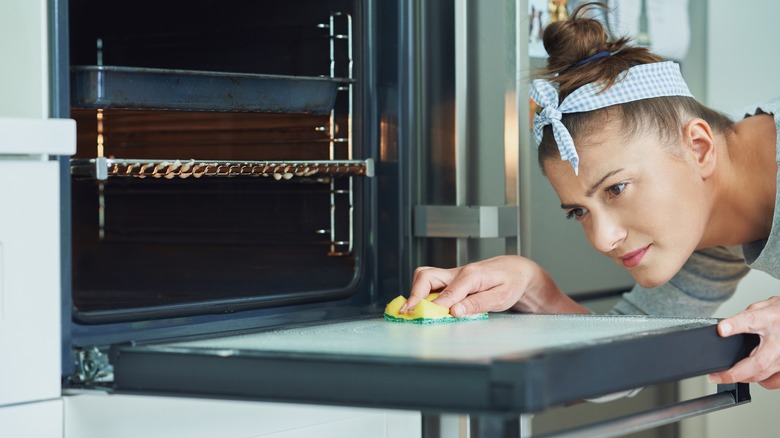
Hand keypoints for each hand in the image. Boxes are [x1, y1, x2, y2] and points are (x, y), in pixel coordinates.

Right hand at [399, 255, 585, 316]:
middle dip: (414, 294)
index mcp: (471, 275)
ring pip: (425, 277)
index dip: (437, 306)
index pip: (448, 291)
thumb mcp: (501, 297)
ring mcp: (452, 275)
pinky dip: (422, 294)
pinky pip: (431, 284)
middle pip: (426, 276)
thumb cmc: (511, 282)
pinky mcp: (451, 280)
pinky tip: (422, 306)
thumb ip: (477, 304)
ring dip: (415, 293)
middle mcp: (457, 272)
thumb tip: (454, 311)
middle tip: (407, 312)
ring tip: (410, 310)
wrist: (516, 270)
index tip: (427, 317)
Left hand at [709, 296, 779, 388]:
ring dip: (744, 378)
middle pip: (757, 363)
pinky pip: (773, 381)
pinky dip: (762, 381)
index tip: (721, 330)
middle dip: (733, 373)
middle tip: (714, 376)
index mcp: (769, 320)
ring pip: (763, 376)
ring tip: (728, 376)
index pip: (751, 321)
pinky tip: (753, 375)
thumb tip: (725, 327)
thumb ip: (746, 315)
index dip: (734, 325)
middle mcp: (778, 342)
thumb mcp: (766, 305)